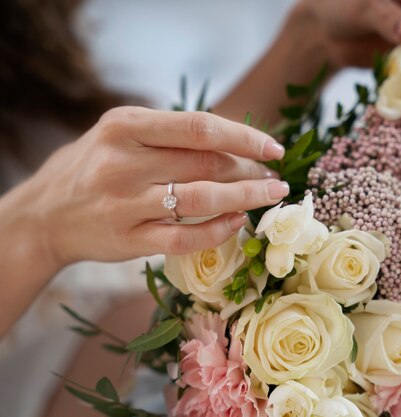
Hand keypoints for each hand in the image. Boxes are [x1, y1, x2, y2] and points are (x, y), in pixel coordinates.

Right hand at [26, 107, 287, 265]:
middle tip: (273, 177)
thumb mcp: (121, 134)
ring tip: (270, 195)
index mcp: (125, 125)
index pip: (200, 127)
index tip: (273, 148)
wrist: (44, 214)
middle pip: (207, 164)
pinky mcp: (129, 240)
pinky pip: (186, 237)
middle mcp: (123, 162)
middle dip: (250, 171)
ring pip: (202, 199)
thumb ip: (171, 134)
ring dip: (246, 198)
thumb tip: (238, 142)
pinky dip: (219, 230)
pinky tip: (238, 222)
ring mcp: (125, 204)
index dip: (245, 137)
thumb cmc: (94, 166)